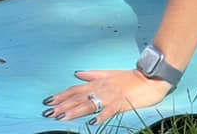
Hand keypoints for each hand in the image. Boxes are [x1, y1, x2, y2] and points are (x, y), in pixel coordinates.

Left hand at [42, 69, 172, 124]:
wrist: (150, 78)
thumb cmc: (129, 77)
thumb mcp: (109, 73)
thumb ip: (92, 74)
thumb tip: (77, 73)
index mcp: (97, 82)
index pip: (75, 89)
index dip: (61, 96)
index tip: (47, 102)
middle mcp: (101, 88)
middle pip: (78, 98)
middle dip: (62, 106)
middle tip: (47, 113)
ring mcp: (111, 96)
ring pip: (90, 104)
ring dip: (75, 111)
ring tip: (62, 118)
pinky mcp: (121, 103)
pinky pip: (109, 111)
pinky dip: (101, 116)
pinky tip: (92, 122)